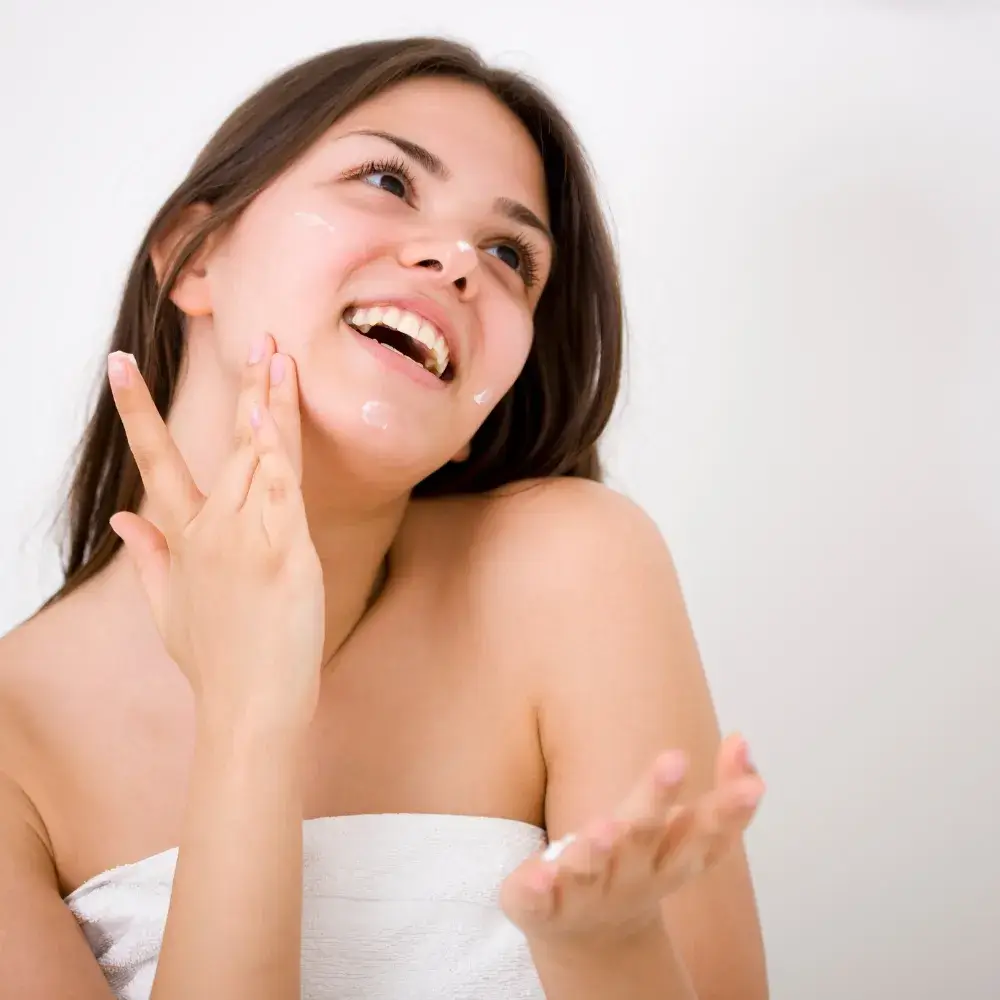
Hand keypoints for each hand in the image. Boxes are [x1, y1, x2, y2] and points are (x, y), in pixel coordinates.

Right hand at [106, 335, 324, 732]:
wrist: (248, 709)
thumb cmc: (214, 661)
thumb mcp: (167, 608)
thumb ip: (146, 556)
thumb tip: (122, 517)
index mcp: (184, 539)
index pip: (155, 461)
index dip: (137, 411)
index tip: (121, 365)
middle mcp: (213, 531)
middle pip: (226, 445)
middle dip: (241, 387)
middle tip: (254, 337)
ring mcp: (248, 541)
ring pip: (258, 458)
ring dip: (269, 403)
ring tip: (275, 355)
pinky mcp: (286, 556)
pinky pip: (283, 492)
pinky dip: (277, 452)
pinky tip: (274, 414)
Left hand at [500, 733, 763, 943]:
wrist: (591, 936)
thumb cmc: (643, 864)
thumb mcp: (687, 833)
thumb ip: (722, 790)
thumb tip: (743, 739)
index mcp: (672, 857)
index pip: (705, 833)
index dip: (728, 810)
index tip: (754, 783)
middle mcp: (634, 875)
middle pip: (646, 837)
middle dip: (657, 800)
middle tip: (674, 761)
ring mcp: (588, 892)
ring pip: (593, 870)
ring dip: (600, 849)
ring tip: (605, 825)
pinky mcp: (544, 907)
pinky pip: (538, 901)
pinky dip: (537, 889)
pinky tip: (536, 874)